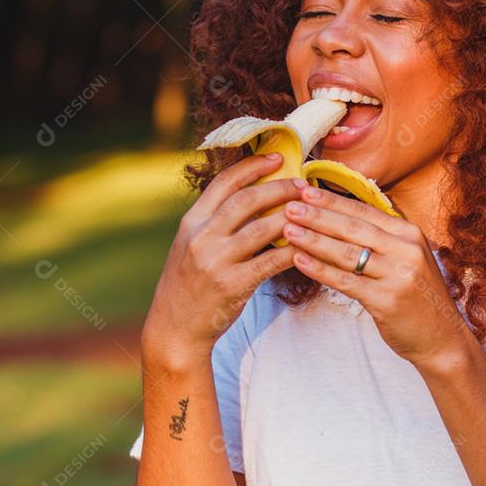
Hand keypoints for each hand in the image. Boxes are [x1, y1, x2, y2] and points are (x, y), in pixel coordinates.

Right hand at [141, 153, 303, 368]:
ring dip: (291, 217)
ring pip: (262, 228)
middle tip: (303, 185)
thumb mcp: (192, 245)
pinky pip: (270, 262)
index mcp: (192, 222)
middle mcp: (201, 236)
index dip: (253, 166)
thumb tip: (255, 196)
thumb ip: (216, 222)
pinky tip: (307, 245)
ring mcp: (216, 260)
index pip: (224, 182)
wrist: (174, 327)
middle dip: (279, 188)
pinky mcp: (232, 284)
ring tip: (310, 211)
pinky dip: (291, 251)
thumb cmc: (190, 284)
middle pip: (247, 200)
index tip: (277, 158)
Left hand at [280, 185, 469, 368]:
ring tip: (288, 230)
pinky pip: (345, 281)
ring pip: (347, 253)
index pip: (364, 211)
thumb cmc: (416, 296)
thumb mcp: (407, 258)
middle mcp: (406, 250)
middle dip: (318, 216)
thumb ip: (381, 238)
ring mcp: (398, 275)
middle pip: (354, 228)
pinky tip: (300, 260)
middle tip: (289, 206)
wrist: (441, 338)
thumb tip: (339, 216)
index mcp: (410, 233)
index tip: (305, 192)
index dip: (333, 201)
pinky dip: (319, 270)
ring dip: (314, 240)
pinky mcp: (386, 301)